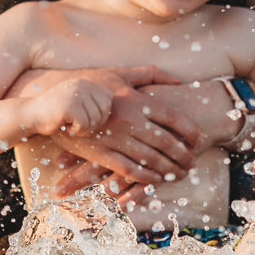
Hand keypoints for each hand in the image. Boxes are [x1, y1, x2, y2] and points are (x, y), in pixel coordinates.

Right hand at [24, 76, 113, 138]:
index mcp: (85, 83)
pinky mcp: (69, 106)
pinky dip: (77, 131)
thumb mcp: (75, 103)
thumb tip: (115, 114)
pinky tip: (66, 128)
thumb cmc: (54, 114)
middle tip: (80, 127)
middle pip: (104, 110)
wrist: (29, 114)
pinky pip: (84, 124)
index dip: (102, 114)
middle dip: (95, 123)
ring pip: (95, 119)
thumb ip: (91, 103)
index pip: (108, 99)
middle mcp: (82, 85)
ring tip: (72, 127)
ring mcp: (76, 94)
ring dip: (85, 129)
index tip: (88, 120)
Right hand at [48, 80, 202, 192]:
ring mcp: (117, 138)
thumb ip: (150, 74)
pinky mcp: (101, 153)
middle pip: (167, 142)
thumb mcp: (120, 74)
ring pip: (151, 159)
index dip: (190, 132)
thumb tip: (178, 79)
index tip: (198, 141)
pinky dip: (145, 177)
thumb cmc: (90, 84)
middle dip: (183, 156)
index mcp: (138, 100)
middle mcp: (131, 120)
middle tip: (192, 163)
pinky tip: (155, 180)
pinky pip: (129, 170)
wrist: (56, 101)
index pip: (174, 119)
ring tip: (179, 175)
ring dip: (168, 169)